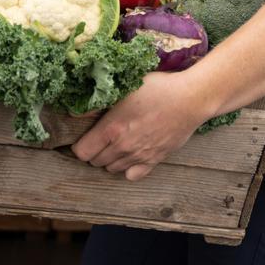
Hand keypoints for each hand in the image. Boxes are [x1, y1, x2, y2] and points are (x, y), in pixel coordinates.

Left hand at [71, 72, 211, 181]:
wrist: (190, 99)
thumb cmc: (157, 88)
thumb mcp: (124, 89)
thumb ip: (97, 104)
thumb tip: (74, 113)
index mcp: (112, 128)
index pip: (82, 151)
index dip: (79, 144)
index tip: (84, 136)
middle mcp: (123, 147)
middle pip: (95, 161)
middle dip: (94, 151)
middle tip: (100, 138)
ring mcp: (139, 156)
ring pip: (112, 169)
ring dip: (109, 159)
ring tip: (114, 145)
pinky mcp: (155, 160)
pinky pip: (133, 175)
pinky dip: (127, 169)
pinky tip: (130, 156)